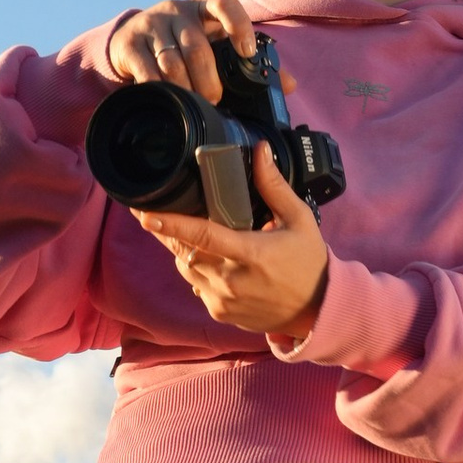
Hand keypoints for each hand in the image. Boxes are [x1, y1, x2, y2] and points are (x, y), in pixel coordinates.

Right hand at [105, 0, 258, 93]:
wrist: (130, 39)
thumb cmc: (181, 43)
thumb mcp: (212, 44)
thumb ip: (247, 62)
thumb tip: (288, 83)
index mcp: (204, 7)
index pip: (224, 3)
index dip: (238, 25)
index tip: (245, 52)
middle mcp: (178, 10)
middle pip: (196, 46)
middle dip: (208, 80)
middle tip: (215, 99)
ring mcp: (152, 25)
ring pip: (171, 62)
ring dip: (186, 88)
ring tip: (193, 103)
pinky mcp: (130, 43)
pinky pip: (147, 71)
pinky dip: (160, 88)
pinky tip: (168, 97)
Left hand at [136, 142, 330, 343]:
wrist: (318, 310)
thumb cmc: (308, 261)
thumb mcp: (299, 219)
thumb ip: (274, 186)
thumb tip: (260, 150)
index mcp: (250, 254)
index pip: (203, 235)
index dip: (172, 224)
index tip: (144, 214)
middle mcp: (231, 280)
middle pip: (185, 250)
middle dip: (170, 231)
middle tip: (154, 213)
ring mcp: (223, 299)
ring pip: (186, 268)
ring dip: (184, 249)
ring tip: (189, 233)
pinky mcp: (219, 312)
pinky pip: (196, 285)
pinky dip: (198, 270)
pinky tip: (214, 261)